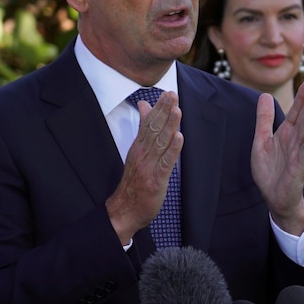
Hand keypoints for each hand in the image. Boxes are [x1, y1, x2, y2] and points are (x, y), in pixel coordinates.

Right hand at [106, 91, 183, 244]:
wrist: (124, 211)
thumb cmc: (134, 182)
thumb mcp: (137, 153)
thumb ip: (143, 131)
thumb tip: (145, 107)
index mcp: (138, 148)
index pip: (148, 124)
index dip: (158, 108)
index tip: (167, 93)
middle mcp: (142, 154)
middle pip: (154, 129)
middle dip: (164, 111)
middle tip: (172, 94)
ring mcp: (148, 166)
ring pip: (160, 142)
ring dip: (169, 125)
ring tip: (177, 110)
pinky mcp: (156, 180)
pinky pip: (165, 162)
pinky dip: (172, 149)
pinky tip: (179, 137)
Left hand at [251, 78, 303, 234]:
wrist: (274, 198)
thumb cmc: (269, 172)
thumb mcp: (261, 141)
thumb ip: (263, 119)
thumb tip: (264, 95)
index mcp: (286, 133)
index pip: (296, 110)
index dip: (303, 96)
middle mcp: (295, 140)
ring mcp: (299, 152)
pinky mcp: (299, 166)